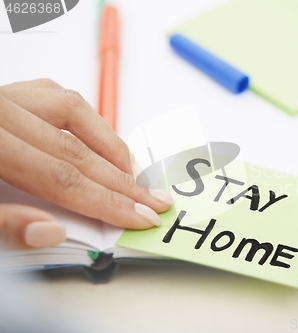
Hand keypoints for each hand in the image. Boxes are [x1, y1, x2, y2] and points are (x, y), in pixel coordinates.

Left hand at [0, 79, 172, 249]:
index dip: (107, 201)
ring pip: (71, 108)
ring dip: (108, 142)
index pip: (62, 177)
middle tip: (154, 200)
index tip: (141, 216)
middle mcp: (0, 110)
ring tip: (133, 171)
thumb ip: (2, 224)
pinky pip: (54, 94)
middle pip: (76, 148)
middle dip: (123, 180)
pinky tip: (96, 136)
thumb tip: (50, 232)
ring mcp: (4, 95)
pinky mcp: (5, 92)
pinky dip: (83, 117)